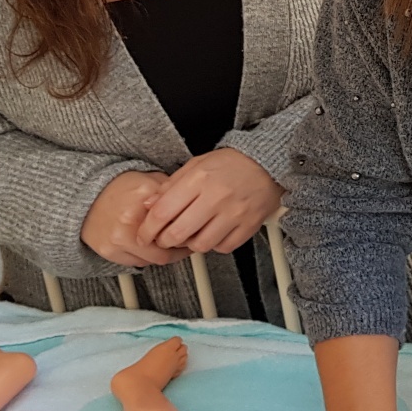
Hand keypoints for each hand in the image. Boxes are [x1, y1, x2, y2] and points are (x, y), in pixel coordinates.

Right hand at [80, 170, 187, 267]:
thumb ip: (171, 190)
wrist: (84, 198)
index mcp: (143, 195)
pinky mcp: (109, 251)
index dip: (190, 227)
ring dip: (166, 254)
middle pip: (169, 244)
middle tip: (188, 243)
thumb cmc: (117, 188)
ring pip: (155, 258)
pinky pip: (139, 263)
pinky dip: (148, 258)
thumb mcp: (148, 179)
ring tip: (170, 246)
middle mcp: (130, 218)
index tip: (196, 229)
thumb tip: (192, 203)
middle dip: (181, 246)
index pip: (178, 218)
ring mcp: (119, 237)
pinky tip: (151, 248)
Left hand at [136, 148, 281, 254]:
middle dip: (164, 241)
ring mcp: (234, 213)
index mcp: (199, 179)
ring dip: (189, 244)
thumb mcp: (195, 165)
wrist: (267, 163)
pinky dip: (214, 245)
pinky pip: (223, 247)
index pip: (163, 212)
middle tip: (163, 239)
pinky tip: (212, 234)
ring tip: (190, 235)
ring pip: (201, 245)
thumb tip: (147, 204)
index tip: (144, 236)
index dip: (148, 229)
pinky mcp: (249, 225)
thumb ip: (170, 186)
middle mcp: (216, 197)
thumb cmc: (230, 163)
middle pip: (178, 233)